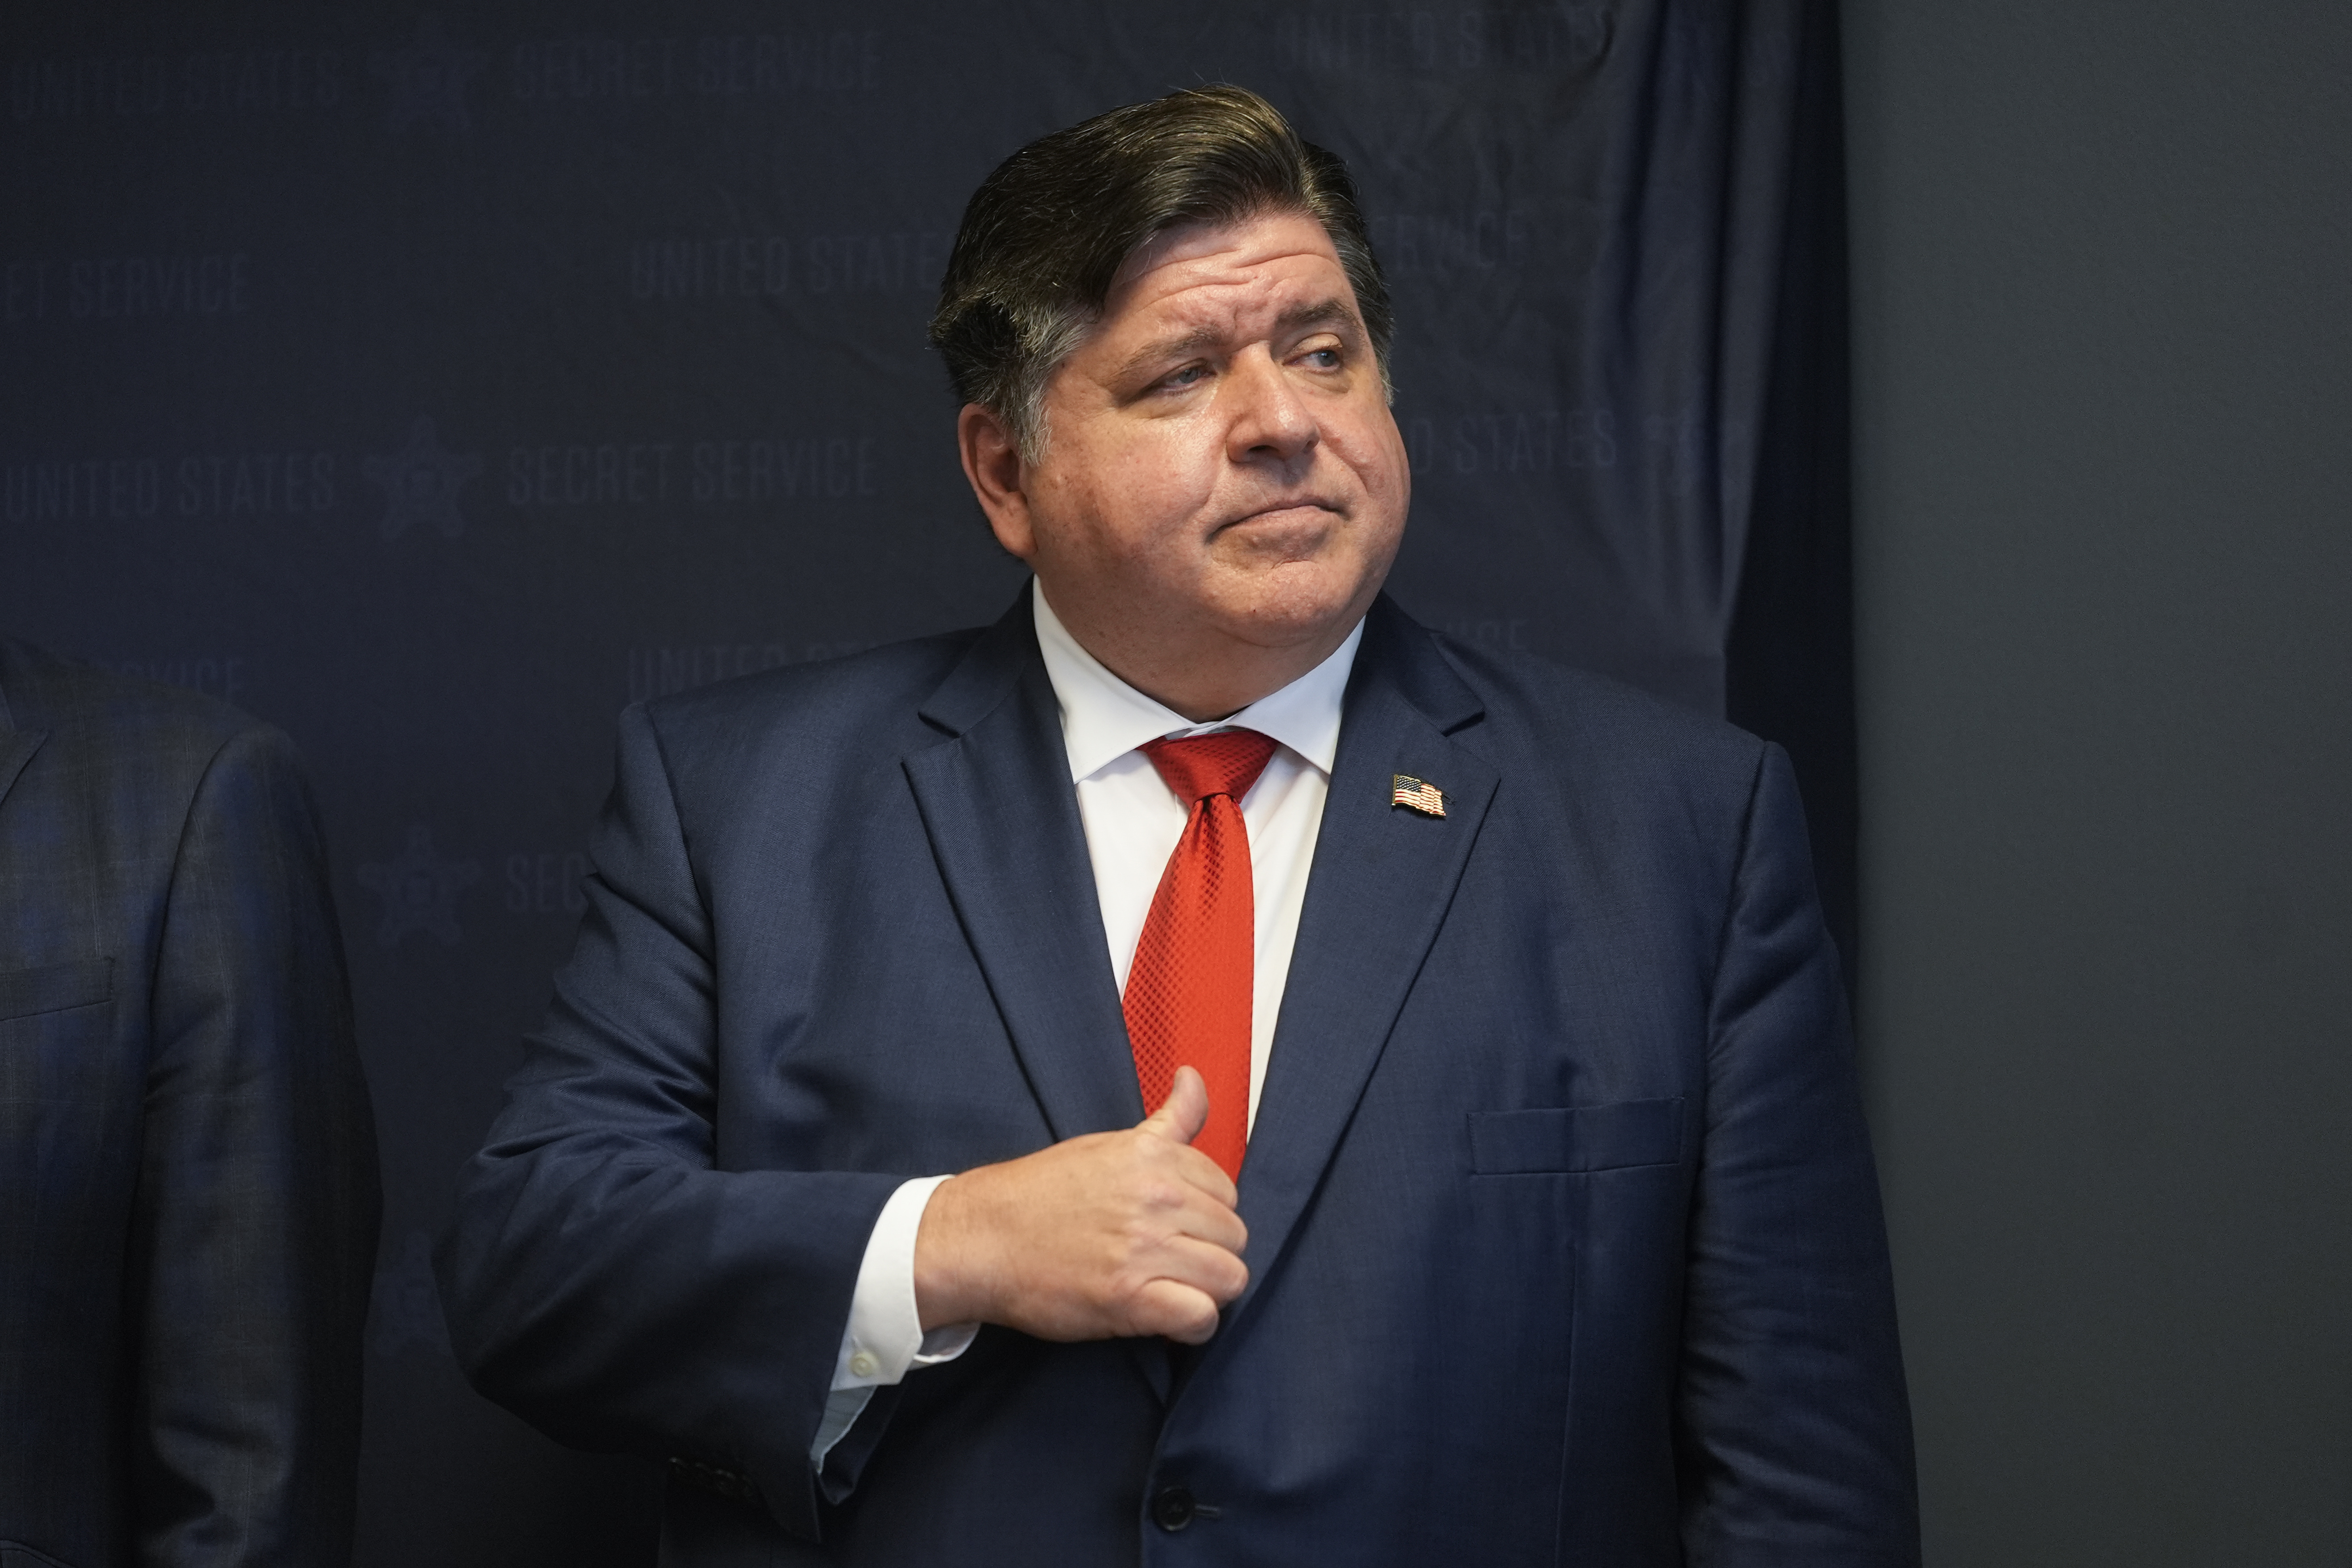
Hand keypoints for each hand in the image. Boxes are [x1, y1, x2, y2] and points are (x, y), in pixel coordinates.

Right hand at [912, 1066, 1248, 1344]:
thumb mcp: (1109, 1143)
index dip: (1206, 1215)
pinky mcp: (1129, 1298)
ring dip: (1206, 1290)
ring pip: (1229, 1277)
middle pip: (1234, 1236)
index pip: (1226, 1191)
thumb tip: (1193, 1078)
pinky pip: (1201, 1317)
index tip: (1177, 1227)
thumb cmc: (1042, 1192)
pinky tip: (1169, 1319)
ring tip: (1173, 1290)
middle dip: (1210, 1252)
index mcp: (1154, 1157)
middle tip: (1172, 1262)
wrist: (982, 1237)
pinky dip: (1193, 1325)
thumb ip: (1167, 1120)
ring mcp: (1144, 1249)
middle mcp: (1156, 1198)